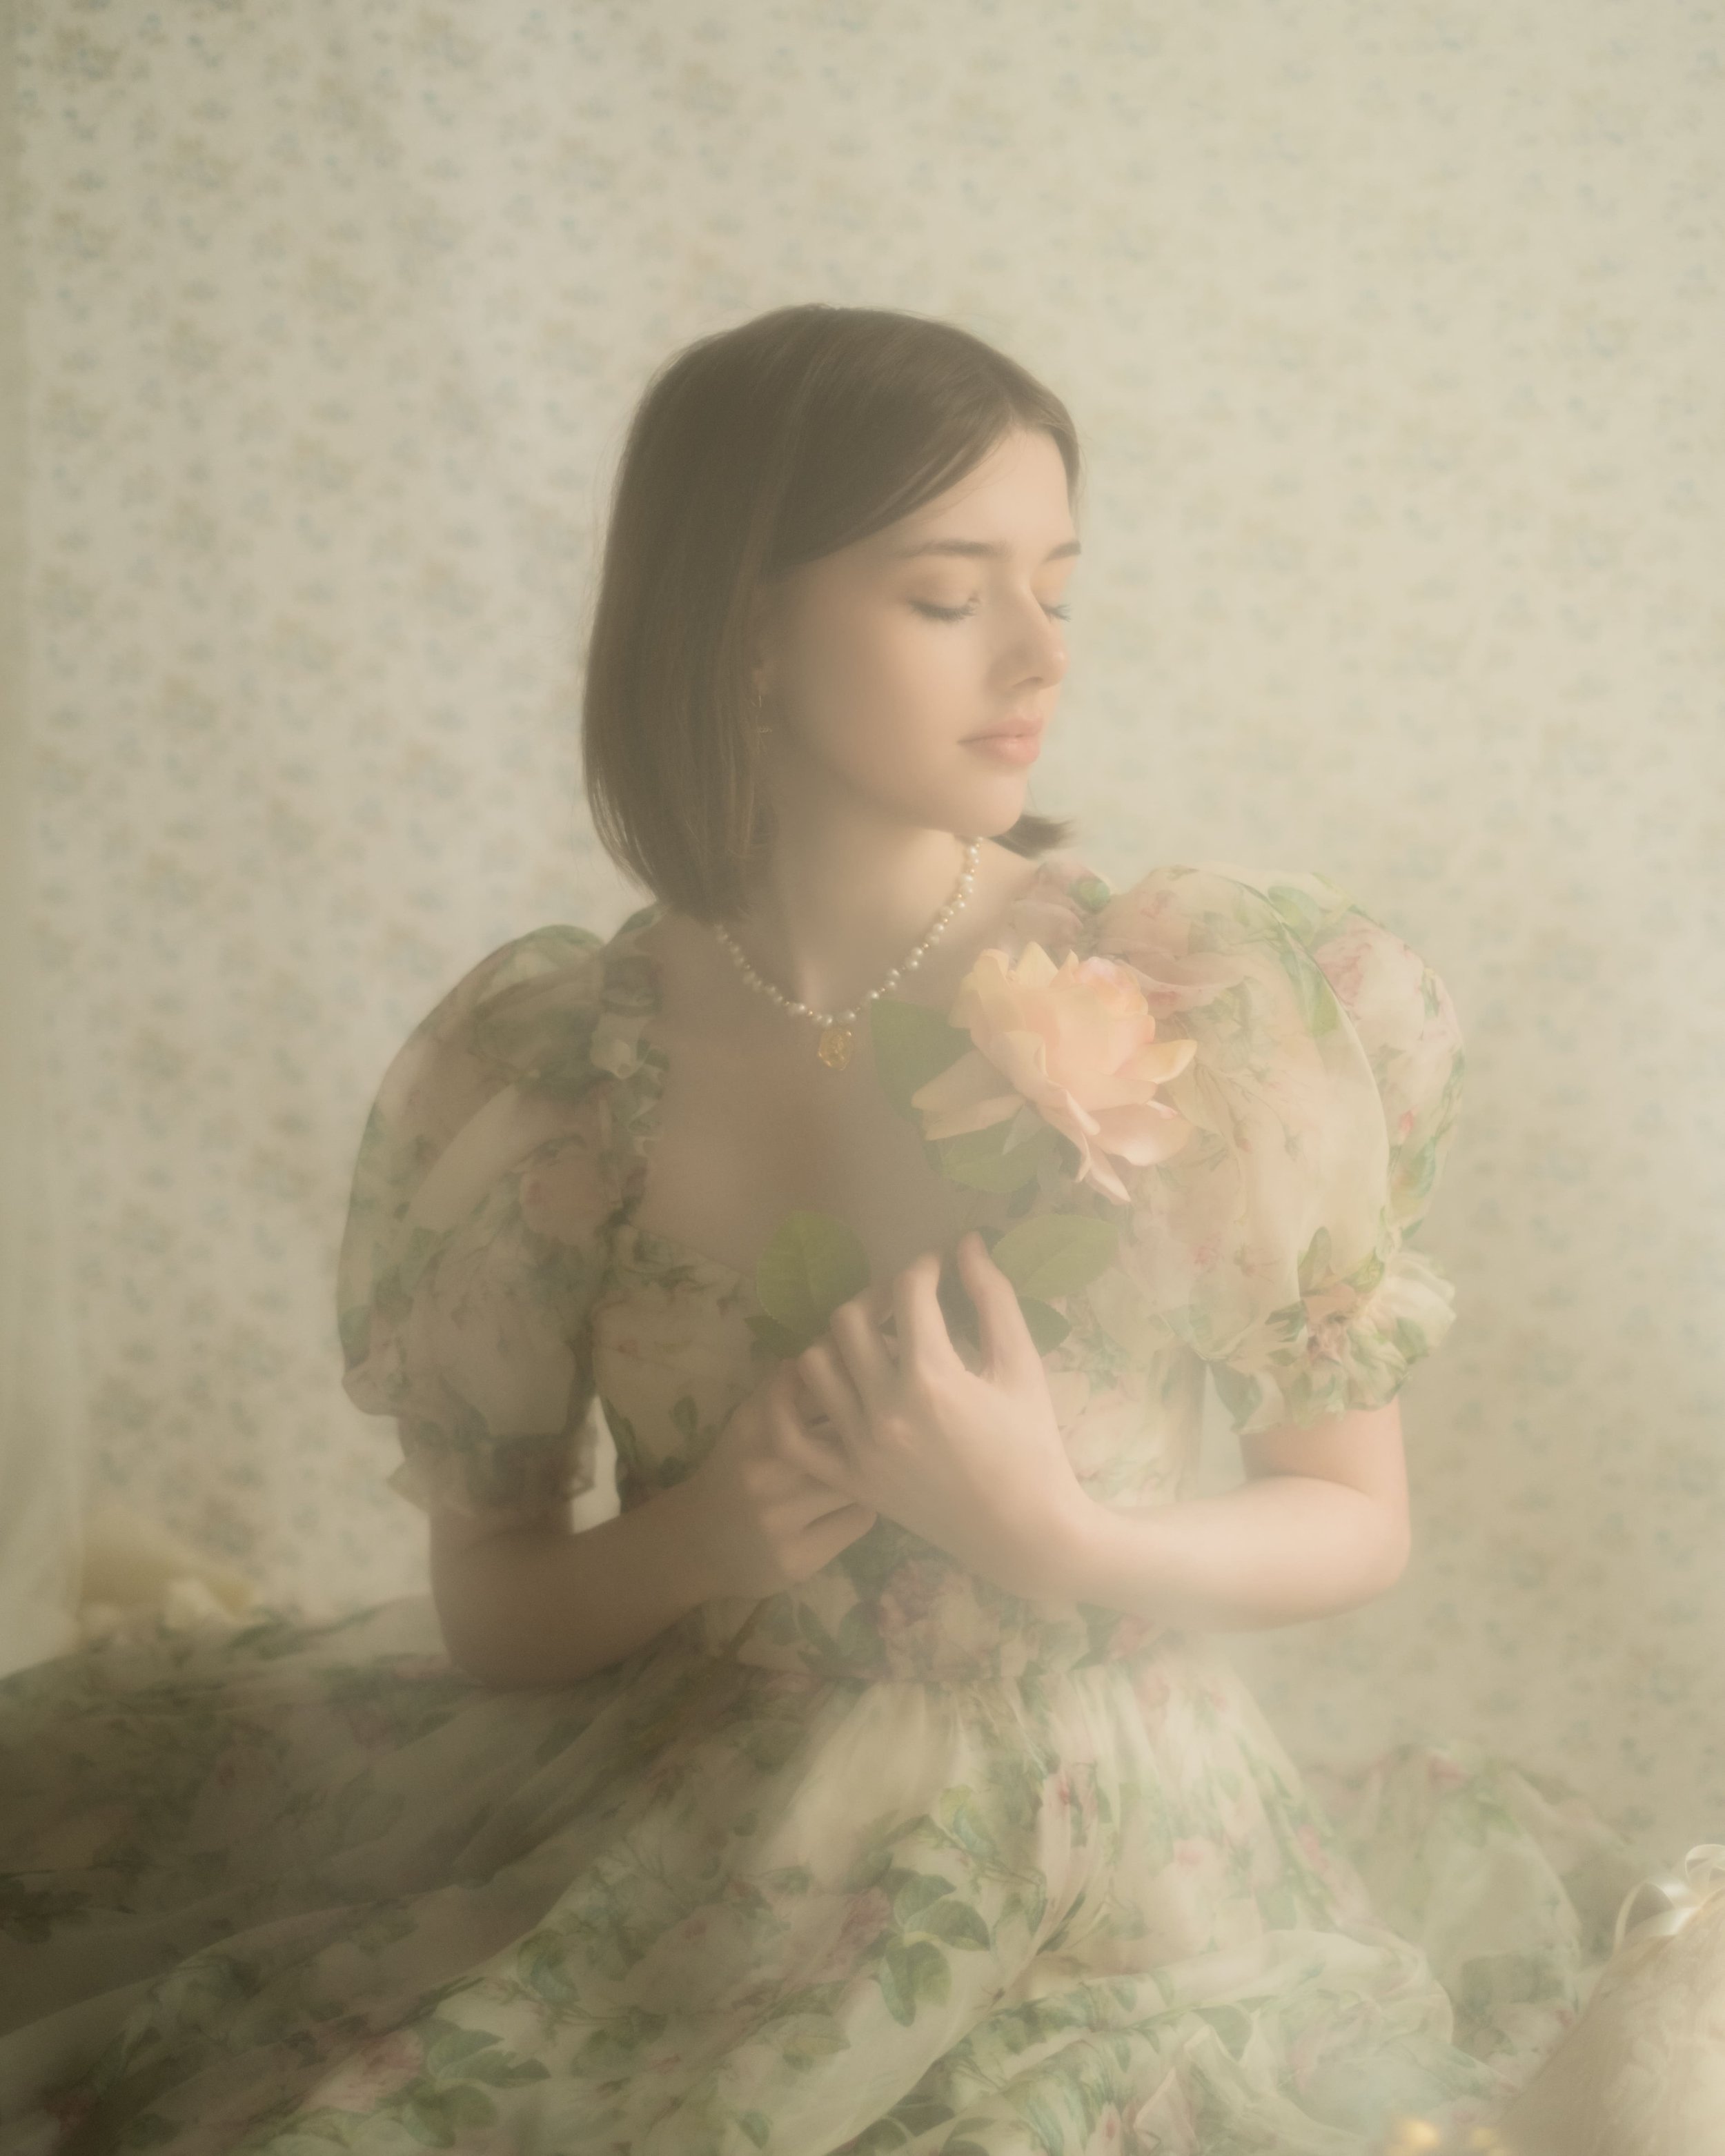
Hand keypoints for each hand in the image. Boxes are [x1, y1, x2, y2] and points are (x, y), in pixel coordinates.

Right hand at [673, 1357, 879, 1601]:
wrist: (695, 1544)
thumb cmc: (735, 1471)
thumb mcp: (751, 1423)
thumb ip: (787, 1389)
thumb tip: (838, 1347)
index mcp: (753, 1424)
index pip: (818, 1384)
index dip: (851, 1377)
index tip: (867, 1378)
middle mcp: (763, 1468)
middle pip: (846, 1431)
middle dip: (868, 1427)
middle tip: (882, 1427)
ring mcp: (779, 1517)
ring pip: (857, 1477)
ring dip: (869, 1470)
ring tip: (867, 1468)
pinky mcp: (798, 1557)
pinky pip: (859, 1519)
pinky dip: (862, 1507)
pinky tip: (849, 1503)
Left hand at [793, 1231, 1086, 1599]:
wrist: (1022, 1532)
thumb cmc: (1032, 1445)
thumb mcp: (1021, 1366)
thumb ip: (994, 1299)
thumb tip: (969, 1242)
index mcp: (932, 1377)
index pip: (907, 1292)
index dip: (924, 1266)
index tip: (937, 1267)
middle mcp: (884, 1409)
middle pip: (849, 1319)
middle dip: (877, 1297)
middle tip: (904, 1305)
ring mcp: (859, 1447)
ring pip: (814, 1364)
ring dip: (838, 1341)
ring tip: (872, 1343)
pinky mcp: (849, 1478)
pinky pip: (791, 1433)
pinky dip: (789, 1400)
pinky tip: (816, 1379)